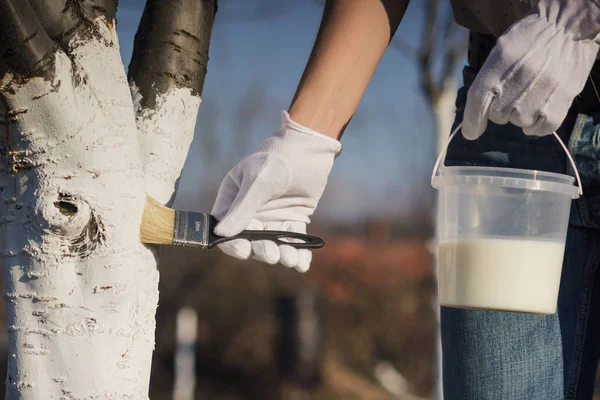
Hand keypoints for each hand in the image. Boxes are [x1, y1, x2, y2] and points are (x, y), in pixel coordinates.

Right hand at [211, 111, 341, 271]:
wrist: (309, 147)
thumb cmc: (278, 159)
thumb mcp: (258, 182)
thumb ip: (242, 209)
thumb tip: (221, 234)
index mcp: (233, 199)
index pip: (226, 229)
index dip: (232, 243)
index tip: (244, 250)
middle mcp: (250, 212)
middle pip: (251, 241)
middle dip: (261, 250)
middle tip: (272, 254)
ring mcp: (272, 218)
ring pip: (274, 244)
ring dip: (281, 254)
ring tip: (291, 259)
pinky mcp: (293, 220)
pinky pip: (293, 241)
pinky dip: (298, 253)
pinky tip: (302, 264)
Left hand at [463, 0, 599, 138]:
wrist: (568, 29)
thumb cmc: (528, 39)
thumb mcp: (500, 49)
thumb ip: (487, 78)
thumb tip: (475, 113)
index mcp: (501, 61)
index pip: (478, 99)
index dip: (471, 121)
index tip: (471, 133)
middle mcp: (521, 77)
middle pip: (497, 115)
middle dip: (499, 111)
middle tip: (512, 94)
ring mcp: (543, 90)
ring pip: (519, 122)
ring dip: (520, 116)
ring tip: (530, 96)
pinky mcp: (562, 100)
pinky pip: (542, 128)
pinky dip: (537, 126)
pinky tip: (539, 111)